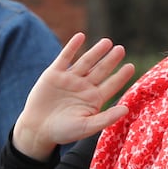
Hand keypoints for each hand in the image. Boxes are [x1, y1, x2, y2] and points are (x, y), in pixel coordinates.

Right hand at [10, 33, 135, 159]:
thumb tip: (126, 109)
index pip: (111, 85)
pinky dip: (72, 47)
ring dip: (96, 52)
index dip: (121, 76)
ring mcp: (69, 79)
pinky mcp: (54, 74)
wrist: (37, 129)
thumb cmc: (63, 132)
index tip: (130, 67)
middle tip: (121, 49)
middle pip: (101, 70)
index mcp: (94, 99)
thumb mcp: (87, 127)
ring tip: (107, 42)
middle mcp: (84, 87)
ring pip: (86, 62)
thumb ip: (106, 118)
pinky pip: (65, 57)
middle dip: (111, 60)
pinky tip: (80, 36)